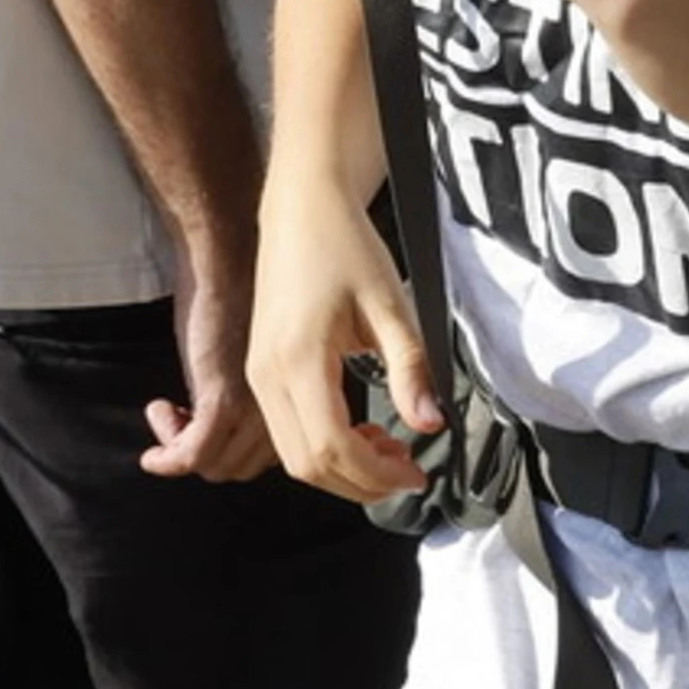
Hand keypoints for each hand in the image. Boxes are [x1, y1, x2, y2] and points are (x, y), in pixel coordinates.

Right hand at [141, 221, 277, 482]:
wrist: (227, 247)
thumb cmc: (244, 278)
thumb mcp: (263, 339)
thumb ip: (260, 383)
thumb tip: (241, 414)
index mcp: (296, 392)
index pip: (273, 455)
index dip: (236, 452)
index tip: (206, 437)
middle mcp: (279, 407)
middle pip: (242, 466)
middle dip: (208, 453)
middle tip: (184, 422)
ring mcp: (252, 407)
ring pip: (217, 465)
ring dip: (184, 448)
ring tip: (171, 411)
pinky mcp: (222, 398)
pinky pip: (193, 454)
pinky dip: (170, 453)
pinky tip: (157, 417)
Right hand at [246, 175, 442, 505]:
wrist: (302, 206)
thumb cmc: (344, 243)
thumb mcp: (390, 303)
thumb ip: (411, 369)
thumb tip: (431, 424)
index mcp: (298, 358)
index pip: (331, 448)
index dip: (376, 475)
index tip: (416, 474)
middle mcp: (267, 374)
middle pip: (306, 465)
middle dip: (360, 482)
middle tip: (407, 468)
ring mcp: (258, 373)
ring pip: (292, 456)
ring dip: (341, 467)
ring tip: (387, 448)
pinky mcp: (260, 368)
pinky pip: (286, 430)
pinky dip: (323, 446)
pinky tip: (359, 429)